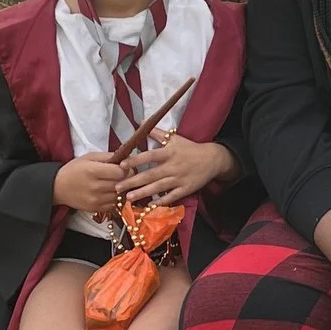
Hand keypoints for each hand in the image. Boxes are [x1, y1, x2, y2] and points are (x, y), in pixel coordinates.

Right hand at [54, 154, 126, 216]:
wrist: (57, 187)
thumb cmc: (74, 169)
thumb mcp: (89, 157)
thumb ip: (108, 156)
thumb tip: (127, 158)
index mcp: (93, 171)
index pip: (120, 172)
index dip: (126, 169)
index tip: (124, 167)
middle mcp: (95, 187)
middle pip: (122, 184)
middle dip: (126, 178)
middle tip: (122, 174)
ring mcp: (95, 200)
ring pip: (120, 195)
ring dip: (121, 190)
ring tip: (115, 183)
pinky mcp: (95, 208)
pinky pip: (113, 204)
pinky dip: (115, 198)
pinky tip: (109, 192)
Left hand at [118, 135, 237, 206]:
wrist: (213, 159)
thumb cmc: (190, 148)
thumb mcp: (175, 138)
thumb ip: (157, 133)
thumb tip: (141, 123)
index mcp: (169, 153)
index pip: (150, 156)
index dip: (136, 160)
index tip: (122, 165)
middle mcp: (172, 166)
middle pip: (150, 175)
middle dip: (133, 181)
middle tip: (117, 187)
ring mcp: (179, 179)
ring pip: (158, 187)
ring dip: (143, 193)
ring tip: (128, 198)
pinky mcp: (185, 189)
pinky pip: (171, 196)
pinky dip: (161, 201)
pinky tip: (149, 205)